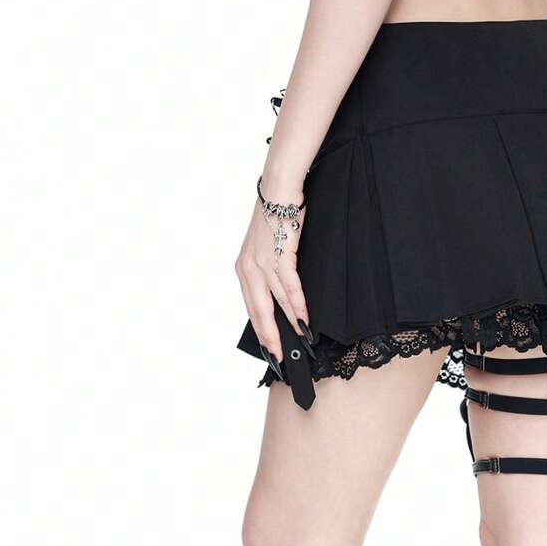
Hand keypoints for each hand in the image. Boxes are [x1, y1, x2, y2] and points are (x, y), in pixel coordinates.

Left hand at [235, 192, 307, 363]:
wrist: (278, 189)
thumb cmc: (276, 217)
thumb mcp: (268, 248)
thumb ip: (270, 272)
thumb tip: (283, 298)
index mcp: (244, 268)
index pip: (251, 307)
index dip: (260, 330)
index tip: (269, 349)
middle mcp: (248, 267)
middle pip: (259, 310)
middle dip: (270, 336)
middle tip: (279, 356)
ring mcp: (262, 262)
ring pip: (274, 301)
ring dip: (287, 324)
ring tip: (297, 340)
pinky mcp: (279, 253)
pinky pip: (288, 285)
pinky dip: (297, 304)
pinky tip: (302, 318)